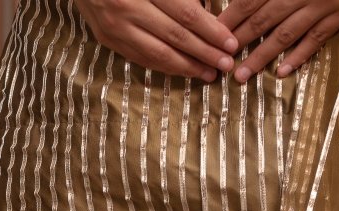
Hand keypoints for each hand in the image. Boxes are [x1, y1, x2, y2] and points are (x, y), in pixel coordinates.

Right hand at [74, 0, 239, 81]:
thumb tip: (206, 10)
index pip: (186, 14)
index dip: (211, 30)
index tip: (230, 42)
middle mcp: (128, 9)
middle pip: (176, 37)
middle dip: (205, 52)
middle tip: (227, 64)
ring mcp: (116, 27)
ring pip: (158, 54)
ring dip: (187, 67)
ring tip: (209, 73)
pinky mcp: (108, 39)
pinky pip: (141, 58)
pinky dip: (164, 67)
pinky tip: (182, 70)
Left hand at [218, 0, 338, 81]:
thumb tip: (243, 0)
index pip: (250, 1)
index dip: (231, 20)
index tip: (213, 37)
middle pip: (263, 19)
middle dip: (240, 42)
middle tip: (221, 63)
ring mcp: (320, 4)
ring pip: (286, 33)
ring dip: (262, 56)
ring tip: (243, 75)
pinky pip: (316, 38)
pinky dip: (299, 56)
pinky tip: (282, 72)